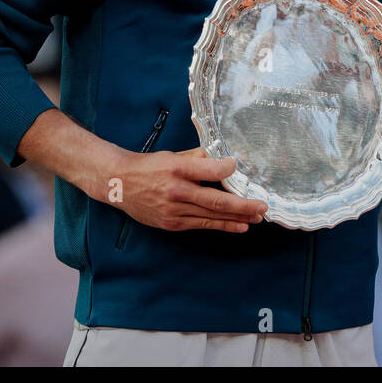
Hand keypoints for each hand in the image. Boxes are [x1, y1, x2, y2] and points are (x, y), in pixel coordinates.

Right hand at [115, 146, 265, 232]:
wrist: (119, 184)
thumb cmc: (150, 166)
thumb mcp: (173, 155)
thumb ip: (198, 157)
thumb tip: (224, 159)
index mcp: (177, 168)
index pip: (209, 170)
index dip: (227, 169)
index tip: (238, 166)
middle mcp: (176, 191)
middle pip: (216, 200)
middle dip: (243, 205)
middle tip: (262, 207)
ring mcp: (174, 210)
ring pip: (212, 216)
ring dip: (237, 218)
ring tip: (256, 218)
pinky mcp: (171, 223)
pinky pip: (202, 225)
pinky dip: (222, 225)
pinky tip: (238, 226)